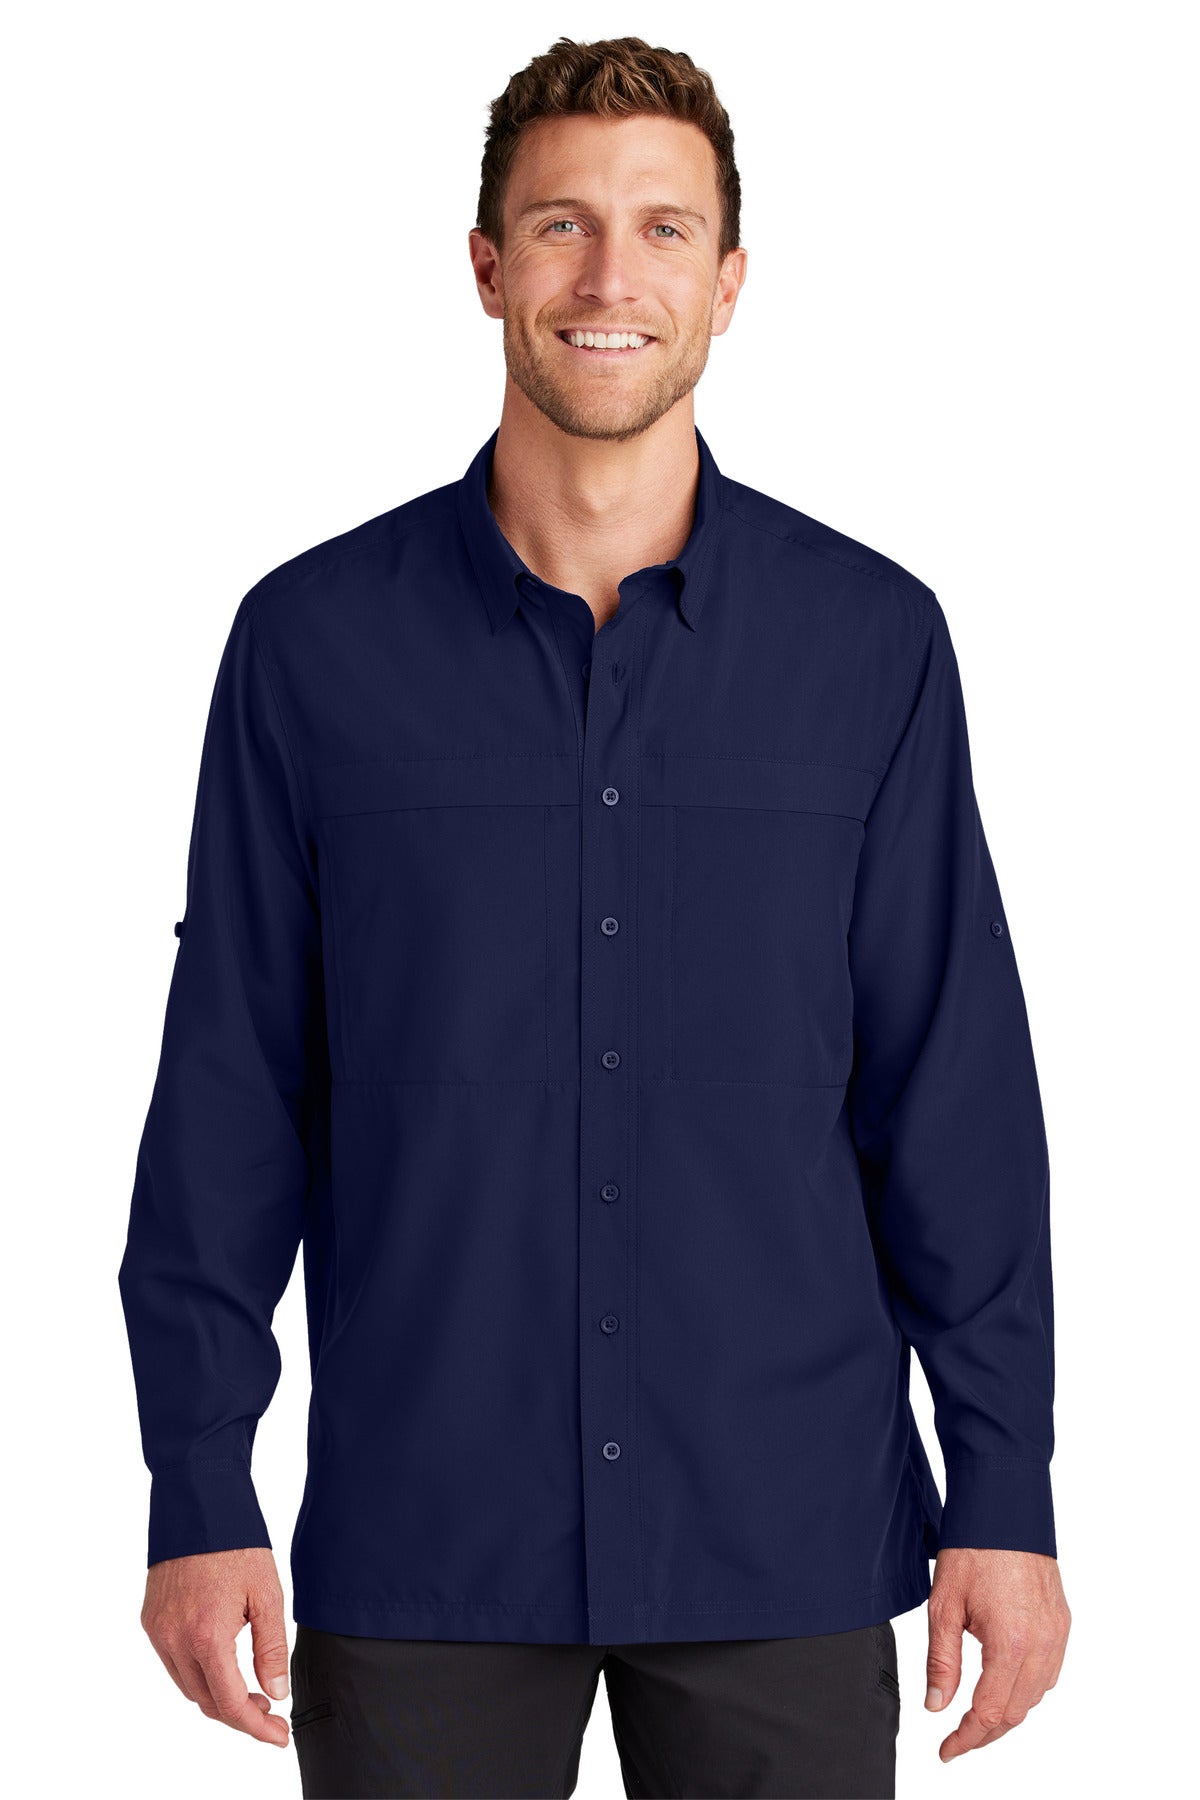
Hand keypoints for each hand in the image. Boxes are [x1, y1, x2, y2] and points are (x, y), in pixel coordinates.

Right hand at [139, 1546, 291, 1747]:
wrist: (197, 1502)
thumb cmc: (236, 1542)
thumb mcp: (267, 1594)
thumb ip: (271, 1649)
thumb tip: (275, 1693)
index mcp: (206, 1637)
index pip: (230, 1703)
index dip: (256, 1727)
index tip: (279, 1735)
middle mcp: (174, 1640)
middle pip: (206, 1701)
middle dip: (239, 1714)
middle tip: (270, 1712)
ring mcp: (157, 1631)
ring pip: (187, 1685)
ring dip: (217, 1695)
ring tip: (250, 1689)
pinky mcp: (150, 1619)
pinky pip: (173, 1662)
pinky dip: (197, 1673)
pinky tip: (221, 1662)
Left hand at [925, 1547, 1069, 1760]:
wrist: (1005, 1508)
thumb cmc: (973, 1549)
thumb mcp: (944, 1606)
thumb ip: (942, 1661)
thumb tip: (937, 1705)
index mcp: (1011, 1644)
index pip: (989, 1712)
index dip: (966, 1738)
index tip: (947, 1750)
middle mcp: (1042, 1645)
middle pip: (1016, 1712)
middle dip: (985, 1732)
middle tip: (957, 1739)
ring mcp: (1058, 1635)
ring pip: (1036, 1696)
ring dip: (1007, 1712)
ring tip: (976, 1716)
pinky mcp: (1063, 1623)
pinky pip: (1049, 1672)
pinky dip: (1027, 1688)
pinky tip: (1005, 1684)